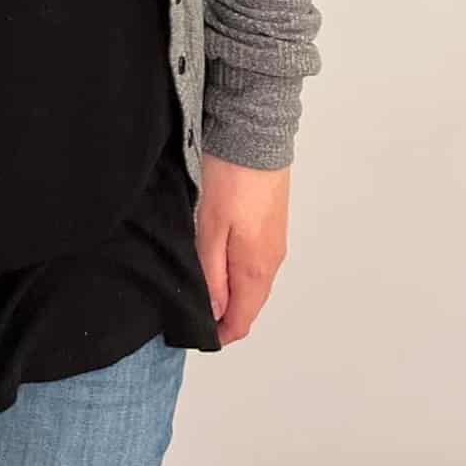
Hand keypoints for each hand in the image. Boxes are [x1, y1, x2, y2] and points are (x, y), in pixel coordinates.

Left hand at [194, 151, 289, 345]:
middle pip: (249, 303)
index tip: (194, 331)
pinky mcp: (272, 223)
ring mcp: (274, 241)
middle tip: (190, 303)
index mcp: (256, 268)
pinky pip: (255, 260)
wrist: (255, 131)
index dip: (219, 334)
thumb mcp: (209, 228)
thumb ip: (211, 274)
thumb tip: (215, 313)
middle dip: (223, 312)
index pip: (241, 321)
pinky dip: (237, 268)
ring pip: (252, 281)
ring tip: (199, 278)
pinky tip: (217, 254)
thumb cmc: (230, 176)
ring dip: (229, 289)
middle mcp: (272, 260)